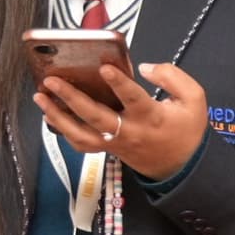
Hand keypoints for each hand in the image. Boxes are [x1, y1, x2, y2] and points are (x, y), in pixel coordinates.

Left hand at [37, 59, 209, 180]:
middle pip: (96, 117)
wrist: (181, 168)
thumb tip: (145, 67)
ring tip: (40, 97)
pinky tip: (50, 114)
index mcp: (151, 117)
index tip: (104, 67)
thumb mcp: (194, 99)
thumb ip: (172, 76)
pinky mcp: (108, 150)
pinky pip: (81, 143)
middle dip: (71, 98)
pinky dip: (63, 130)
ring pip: (81, 134)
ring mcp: (115, 143)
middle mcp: (129, 131)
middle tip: (52, 81)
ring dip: (57, 116)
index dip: (119, 83)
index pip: (134, 98)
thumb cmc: (186, 130)